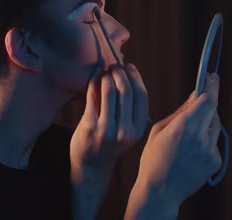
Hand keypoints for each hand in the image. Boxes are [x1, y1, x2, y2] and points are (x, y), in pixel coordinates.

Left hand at [70, 64, 148, 210]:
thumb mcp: (128, 131)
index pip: (141, 96)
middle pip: (126, 91)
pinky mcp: (90, 127)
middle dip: (120, 73)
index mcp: (138, 130)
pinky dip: (94, 82)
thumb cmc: (111, 144)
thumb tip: (128, 75)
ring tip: (105, 71)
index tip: (129, 67)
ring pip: (109, 91)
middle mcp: (125, 131)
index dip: (136, 77)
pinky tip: (95, 77)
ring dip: (107, 76)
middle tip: (115, 66)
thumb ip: (130, 109)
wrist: (92, 166)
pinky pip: (93, 97)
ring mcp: (107, 129)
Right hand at [125, 73, 221, 218]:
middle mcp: (200, 138)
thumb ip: (180, 112)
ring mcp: (209, 151)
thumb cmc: (153, 158)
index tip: (212, 77)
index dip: (211, 86)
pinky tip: (191, 149)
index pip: (206, 100)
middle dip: (208, 102)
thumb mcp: (159, 130)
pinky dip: (206, 139)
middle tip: (203, 95)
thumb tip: (195, 96)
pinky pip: (213, 142)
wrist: (159, 191)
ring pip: (214, 125)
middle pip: (213, 110)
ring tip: (189, 131)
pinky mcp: (215, 161)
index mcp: (183, 127)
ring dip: (206, 121)